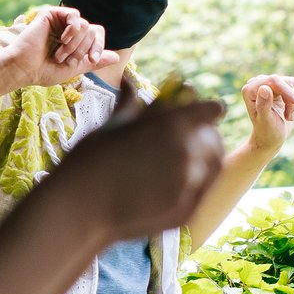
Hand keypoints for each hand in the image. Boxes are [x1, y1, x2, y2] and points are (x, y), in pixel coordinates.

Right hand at [0, 5, 109, 90]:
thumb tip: (117, 57)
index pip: (97, 35)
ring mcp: (59, 21)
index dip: (98, 47)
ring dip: (75, 43)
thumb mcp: (75, 68)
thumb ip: (94, 61)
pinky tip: (63, 39)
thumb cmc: (43, 71)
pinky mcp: (51, 14)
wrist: (24, 69)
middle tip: (66, 60)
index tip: (91, 60)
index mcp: (74, 40)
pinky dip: (72, 29)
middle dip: (82, 49)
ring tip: (60, 54)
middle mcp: (67, 29)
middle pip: (92, 31)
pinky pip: (74, 15)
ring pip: (85, 25)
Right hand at [47, 77, 227, 243]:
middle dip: (206, 137)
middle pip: (215, 140)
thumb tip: (129, 80)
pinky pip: (200, 194)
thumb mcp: (112, 125)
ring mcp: (189, 185)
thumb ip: (132, 104)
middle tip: (195, 140)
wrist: (79, 209)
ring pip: (211, 168)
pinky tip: (173, 186)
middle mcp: (188, 153)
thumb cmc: (90, 161)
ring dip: (202, 162)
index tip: (203, 114)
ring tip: (181, 165)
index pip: (212, 110)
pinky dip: (193, 186)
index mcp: (173, 123)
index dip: (206, 111)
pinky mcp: (186, 212)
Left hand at [237, 73, 293, 157]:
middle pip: (282, 81)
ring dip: (293, 101)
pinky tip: (289, 112)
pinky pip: (293, 85)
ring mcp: (266, 84)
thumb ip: (263, 105)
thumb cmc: (267, 132)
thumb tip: (264, 87)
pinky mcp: (275, 86)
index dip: (288, 91)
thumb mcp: (266, 121)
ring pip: (289, 83)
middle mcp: (255, 83)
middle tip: (290, 117)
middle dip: (290, 99)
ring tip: (288, 116)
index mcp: (249, 90)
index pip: (274, 80)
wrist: (270, 138)